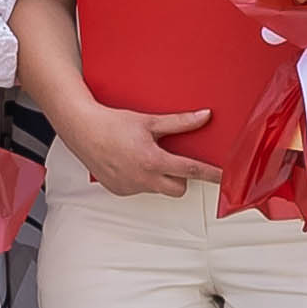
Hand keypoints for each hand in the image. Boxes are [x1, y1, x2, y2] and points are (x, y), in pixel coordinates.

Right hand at [53, 97, 211, 200]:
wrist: (82, 130)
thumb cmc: (112, 124)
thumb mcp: (149, 121)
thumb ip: (180, 122)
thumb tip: (203, 117)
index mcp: (154, 161)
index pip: (192, 171)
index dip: (211, 174)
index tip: (224, 178)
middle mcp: (143, 179)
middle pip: (179, 188)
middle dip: (181, 178)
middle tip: (173, 161)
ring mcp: (131, 187)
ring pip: (158, 189)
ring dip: (159, 177)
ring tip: (144, 157)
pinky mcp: (119, 191)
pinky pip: (140, 189)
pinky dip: (141, 179)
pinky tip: (130, 163)